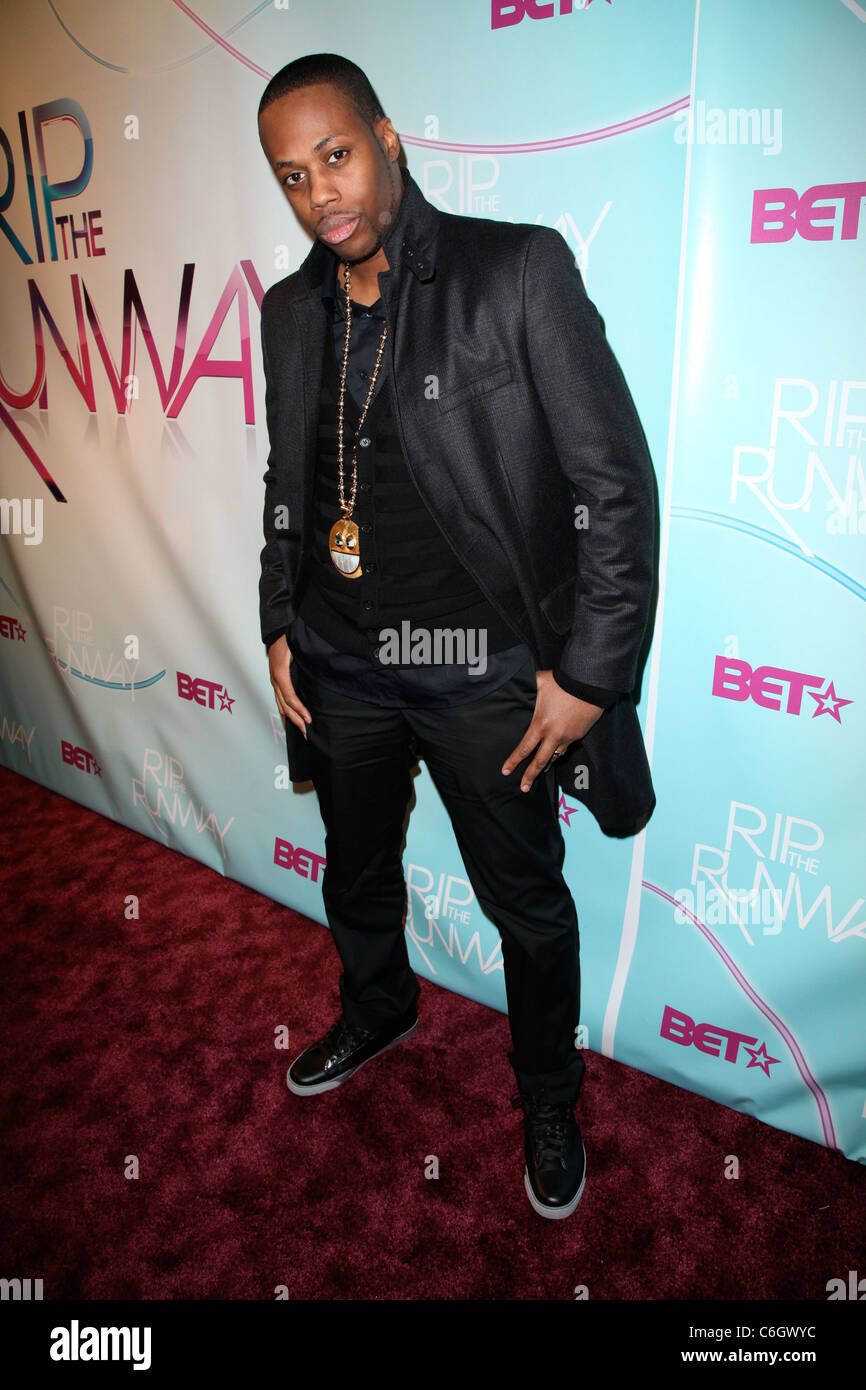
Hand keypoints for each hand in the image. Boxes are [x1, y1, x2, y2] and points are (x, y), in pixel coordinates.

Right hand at [268, 635, 310, 738]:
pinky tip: (290, 716)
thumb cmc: (288, 638)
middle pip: (284, 705)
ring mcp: (274, 680)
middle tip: (306, 732)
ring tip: (299, 729)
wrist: (278, 629)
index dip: (299, 709)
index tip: (309, 719)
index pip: (290, 697)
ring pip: (280, 704)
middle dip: (295, 720)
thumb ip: (306, 662)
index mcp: (280, 673)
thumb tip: (320, 674)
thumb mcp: (297, 649)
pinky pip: (279, 698)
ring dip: (290, 718)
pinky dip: (285, 710)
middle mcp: (275, 679)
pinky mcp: (276, 679)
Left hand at [501, 669, 602, 792]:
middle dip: (530, 776)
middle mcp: (554, 735)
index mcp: (541, 725)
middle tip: (524, 788)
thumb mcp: (541, 682)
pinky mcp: (579, 735)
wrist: (590, 686)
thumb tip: (518, 681)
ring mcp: (568, 737)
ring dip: (547, 764)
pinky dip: (560, 750)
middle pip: (540, 761)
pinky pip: (567, 747)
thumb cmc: (564, 683)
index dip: (514, 761)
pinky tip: (557, 751)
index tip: (506, 771)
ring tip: (541, 771)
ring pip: (555, 756)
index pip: (524, 749)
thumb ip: (528, 685)